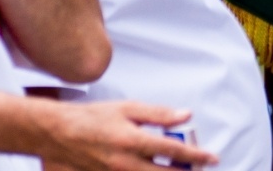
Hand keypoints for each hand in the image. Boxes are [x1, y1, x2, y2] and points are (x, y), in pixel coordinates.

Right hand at [41, 101, 216, 170]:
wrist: (60, 134)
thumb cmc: (94, 117)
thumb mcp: (128, 108)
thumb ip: (159, 114)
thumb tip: (186, 115)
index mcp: (133, 140)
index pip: (174, 151)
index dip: (196, 156)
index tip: (212, 158)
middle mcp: (126, 163)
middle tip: (201, 168)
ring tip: (180, 170)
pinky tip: (154, 169)